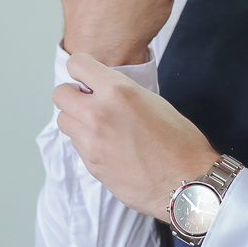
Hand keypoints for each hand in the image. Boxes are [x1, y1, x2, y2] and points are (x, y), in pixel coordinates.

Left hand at [53, 52, 218, 219]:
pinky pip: (77, 145)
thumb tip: (103, 91)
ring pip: (63, 121)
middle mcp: (98, 114)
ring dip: (76, 119)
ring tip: (99, 124)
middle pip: (60, 94)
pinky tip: (109, 146)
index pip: (76, 64)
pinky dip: (86, 142)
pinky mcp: (91, 165)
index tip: (88, 76)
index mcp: (117, 91)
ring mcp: (91, 142)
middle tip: (89, 100)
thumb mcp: (153, 100)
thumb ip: (121, 92)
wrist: (187, 183)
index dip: (82, 68)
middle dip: (72, 94)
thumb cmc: (180, 142)